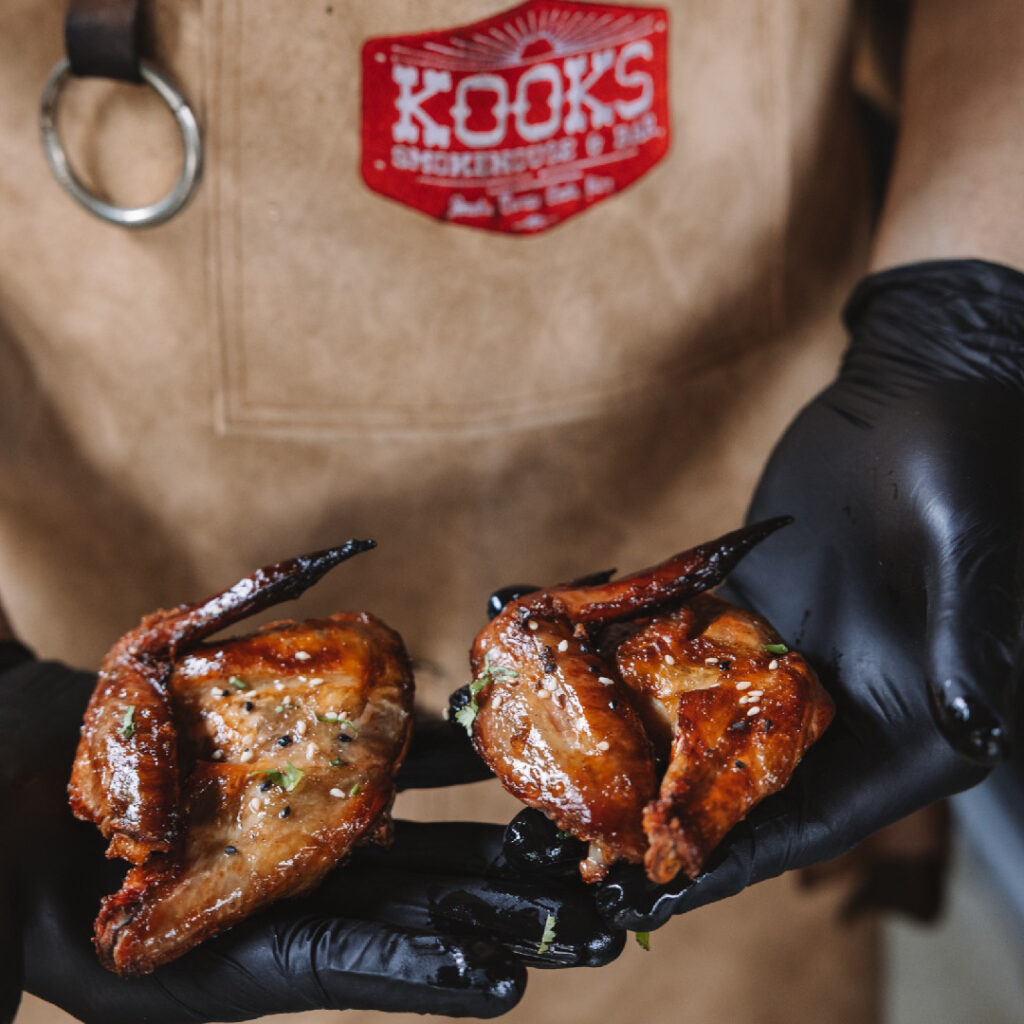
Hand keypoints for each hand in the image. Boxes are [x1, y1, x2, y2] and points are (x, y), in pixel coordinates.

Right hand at [1, 652, 621, 1023]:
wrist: (10, 768)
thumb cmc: (0, 852)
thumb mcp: (7, 921)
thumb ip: (14, 957)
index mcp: (229, 956)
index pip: (342, 968)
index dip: (421, 972)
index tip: (506, 979)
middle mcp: (280, 902)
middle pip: (409, 912)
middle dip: (500, 917)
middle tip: (594, 925)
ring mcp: (296, 839)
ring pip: (414, 843)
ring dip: (491, 845)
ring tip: (569, 848)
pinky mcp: (297, 781)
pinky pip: (381, 772)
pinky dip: (431, 765)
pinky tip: (487, 758)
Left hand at [592, 259, 1022, 930]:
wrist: (916, 388)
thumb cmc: (963, 459)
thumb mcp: (965, 547)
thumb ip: (962, 640)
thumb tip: (969, 725)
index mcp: (915, 717)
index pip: (825, 816)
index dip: (742, 858)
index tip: (663, 890)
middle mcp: (848, 706)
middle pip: (752, 791)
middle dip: (672, 824)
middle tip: (588, 858)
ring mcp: (789, 662)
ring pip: (706, 733)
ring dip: (639, 762)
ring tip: (561, 793)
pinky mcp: (748, 615)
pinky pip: (682, 654)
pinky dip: (630, 676)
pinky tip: (571, 689)